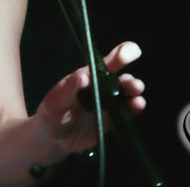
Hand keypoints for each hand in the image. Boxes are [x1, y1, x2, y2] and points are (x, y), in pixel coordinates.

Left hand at [33, 41, 145, 155]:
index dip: (120, 54)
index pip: (105, 62)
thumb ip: (68, 88)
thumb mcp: (55, 100)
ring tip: (136, 93)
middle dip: (130, 79)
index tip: (131, 50)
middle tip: (133, 84)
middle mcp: (101, 87)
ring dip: (134, 91)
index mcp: (87, 76)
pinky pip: (127, 112)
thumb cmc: (52, 113)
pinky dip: (134, 107)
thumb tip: (84, 76)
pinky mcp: (112, 119)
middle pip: (120, 78)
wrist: (54, 139)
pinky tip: (137, 105)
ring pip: (126, 93)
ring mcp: (108, 103)